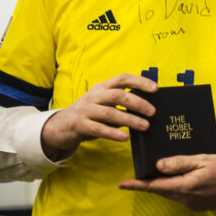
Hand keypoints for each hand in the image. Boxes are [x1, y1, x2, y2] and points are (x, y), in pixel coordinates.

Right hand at [40, 73, 156, 157]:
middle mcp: (94, 96)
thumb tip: (147, 107)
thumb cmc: (90, 113)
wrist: (60, 126)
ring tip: (145, 126)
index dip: (140, 81)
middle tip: (152, 112)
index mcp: (102, 87)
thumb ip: (121, 102)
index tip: (155, 88)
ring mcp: (86, 110)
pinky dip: (113, 133)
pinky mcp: (80, 125)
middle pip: (118, 95)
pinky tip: (125, 137)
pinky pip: (99, 129)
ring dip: (129, 120)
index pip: (122, 78)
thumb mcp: (103, 102)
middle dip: (137, 103)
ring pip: (110, 113)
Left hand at [119, 154, 215, 211]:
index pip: (155, 185)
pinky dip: (175, 186)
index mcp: (185, 186)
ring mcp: (191, 204)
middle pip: (161, 189)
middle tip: (139, 171)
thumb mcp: (204, 160)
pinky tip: (180, 176)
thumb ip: (181, 163)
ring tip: (160, 171)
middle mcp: (185, 198)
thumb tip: (158, 166)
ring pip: (170, 193)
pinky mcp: (197, 205)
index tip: (121, 184)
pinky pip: (180, 195)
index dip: (137, 185)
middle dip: (149, 182)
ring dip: (163, 184)